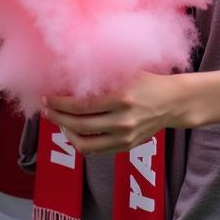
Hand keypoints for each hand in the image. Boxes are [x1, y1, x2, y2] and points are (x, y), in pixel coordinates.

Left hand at [43, 71, 175, 155]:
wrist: (173, 102)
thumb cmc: (147, 81)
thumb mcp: (127, 71)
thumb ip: (103, 72)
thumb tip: (72, 69)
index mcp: (121, 98)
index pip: (82, 106)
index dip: (61, 104)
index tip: (48, 98)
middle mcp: (123, 121)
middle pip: (80, 126)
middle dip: (58, 117)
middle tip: (46, 109)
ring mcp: (125, 137)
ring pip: (86, 144)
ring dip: (66, 133)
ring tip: (58, 121)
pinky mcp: (127, 147)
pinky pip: (97, 150)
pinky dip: (81, 142)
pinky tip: (73, 131)